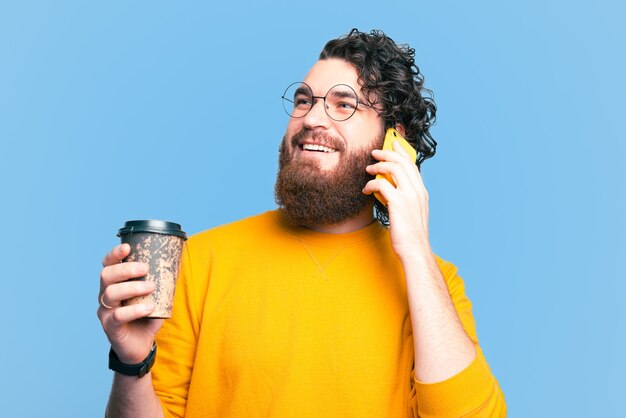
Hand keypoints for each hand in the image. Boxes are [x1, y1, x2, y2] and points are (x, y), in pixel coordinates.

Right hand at [97, 244, 163, 363]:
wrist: (141, 346)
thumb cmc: (147, 317)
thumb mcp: (156, 296)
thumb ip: (163, 282)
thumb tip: (178, 263)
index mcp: (115, 284)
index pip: (108, 265)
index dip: (114, 254)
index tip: (127, 248)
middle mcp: (106, 296)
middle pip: (106, 276)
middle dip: (125, 269)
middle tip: (145, 268)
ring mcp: (106, 312)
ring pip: (110, 294)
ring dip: (133, 288)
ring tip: (152, 287)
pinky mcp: (110, 327)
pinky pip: (118, 316)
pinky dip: (135, 310)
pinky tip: (150, 307)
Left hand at [363, 140, 430, 258]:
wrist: (415, 250)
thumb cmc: (410, 235)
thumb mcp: (411, 213)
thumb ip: (404, 198)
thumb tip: (389, 189)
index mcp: (422, 192)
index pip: (412, 165)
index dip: (402, 152)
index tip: (393, 143)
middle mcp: (418, 191)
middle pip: (403, 162)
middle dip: (387, 153)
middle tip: (373, 153)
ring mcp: (410, 196)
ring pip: (394, 168)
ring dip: (378, 166)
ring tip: (368, 169)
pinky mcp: (398, 203)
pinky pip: (382, 184)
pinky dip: (371, 183)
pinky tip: (366, 190)